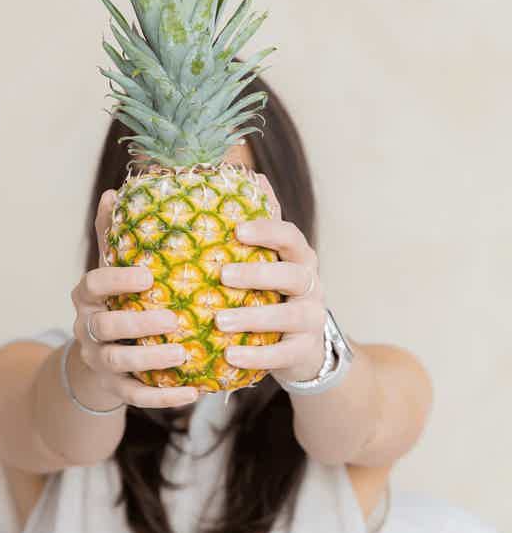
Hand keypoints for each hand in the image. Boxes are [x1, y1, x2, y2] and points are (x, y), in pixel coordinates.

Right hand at [70, 190, 198, 408]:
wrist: (97, 361)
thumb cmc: (115, 304)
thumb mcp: (111, 271)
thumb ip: (112, 237)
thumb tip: (113, 191)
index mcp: (89, 297)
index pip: (93, 284)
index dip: (117, 280)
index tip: (148, 275)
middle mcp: (88, 328)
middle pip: (105, 326)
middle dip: (137, 323)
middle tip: (174, 319)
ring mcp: (99, 361)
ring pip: (118, 361)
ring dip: (151, 360)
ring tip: (185, 354)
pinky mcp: (115, 389)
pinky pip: (136, 396)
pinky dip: (163, 397)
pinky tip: (194, 393)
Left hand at [215, 175, 326, 383]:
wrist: (304, 348)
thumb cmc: (274, 296)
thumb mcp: (270, 263)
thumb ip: (262, 226)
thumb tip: (253, 176)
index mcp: (299, 259)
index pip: (291, 238)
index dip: (268, 231)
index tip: (237, 229)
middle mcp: (311, 286)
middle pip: (293, 275)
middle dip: (259, 273)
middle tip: (223, 275)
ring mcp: (312, 320)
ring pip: (289, 315)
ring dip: (254, 318)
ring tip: (220, 322)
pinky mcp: (304, 351)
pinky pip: (283, 354)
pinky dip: (257, 356)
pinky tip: (230, 356)